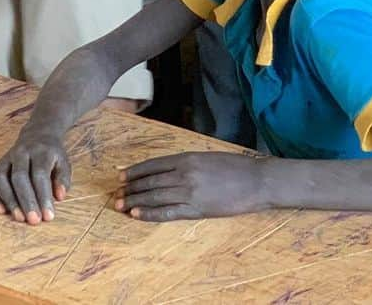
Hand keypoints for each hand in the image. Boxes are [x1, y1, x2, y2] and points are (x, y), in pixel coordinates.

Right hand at [0, 129, 71, 223]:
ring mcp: (6, 158)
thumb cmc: (52, 155)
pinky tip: (0, 210)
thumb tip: (59, 197)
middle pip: (19, 177)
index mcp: (40, 151)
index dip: (43, 196)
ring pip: (1, 178)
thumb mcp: (63, 162)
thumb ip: (63, 179)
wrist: (38, 133)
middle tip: (33, 221)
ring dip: (9, 200)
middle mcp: (21, 152)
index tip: (48, 216)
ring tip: (19, 218)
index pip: (40, 174)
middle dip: (26, 201)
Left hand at [116, 151, 265, 220]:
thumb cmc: (235, 167)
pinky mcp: (196, 209)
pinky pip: (168, 212)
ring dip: (135, 201)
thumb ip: (187, 162)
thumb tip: (168, 169)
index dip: (135, 171)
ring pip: (155, 196)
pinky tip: (138, 215)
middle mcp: (184, 173)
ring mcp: (189, 192)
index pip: (154, 164)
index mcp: (188, 157)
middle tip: (115, 194)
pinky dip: (151, 213)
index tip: (121, 176)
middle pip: (151, 181)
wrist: (256, 180)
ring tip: (120, 205)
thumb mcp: (207, 157)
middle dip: (131, 188)